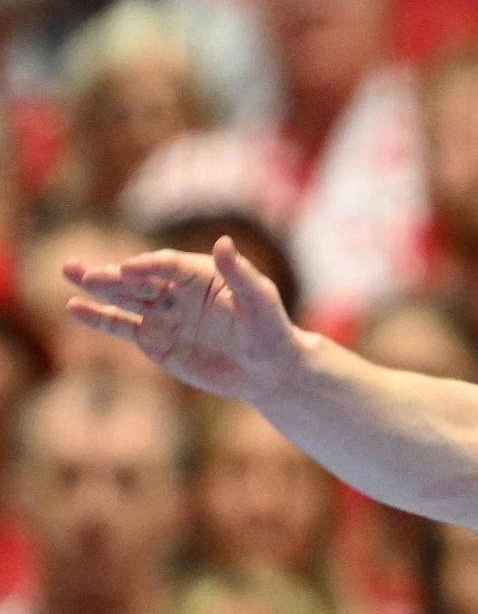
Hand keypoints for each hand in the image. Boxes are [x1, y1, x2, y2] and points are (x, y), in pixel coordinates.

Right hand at [63, 237, 304, 402]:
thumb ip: (240, 274)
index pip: (167, 265)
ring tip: (70, 273)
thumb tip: (224, 241)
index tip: (130, 270)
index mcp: (199, 274)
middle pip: (139, 279)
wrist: (268, 371)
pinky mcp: (154, 339)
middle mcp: (175, 290)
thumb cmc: (271, 332)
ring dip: (97, 286)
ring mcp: (162, 314)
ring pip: (124, 297)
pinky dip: (99, 317)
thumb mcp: (260, 303)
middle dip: (111, 275)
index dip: (148, 266)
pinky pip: (122, 326)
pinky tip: (75, 307)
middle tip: (82, 271)